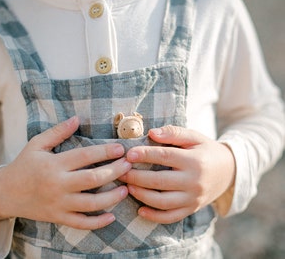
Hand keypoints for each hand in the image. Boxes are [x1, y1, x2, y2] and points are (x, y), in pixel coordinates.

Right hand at [0, 116, 131, 229]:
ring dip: (112, 197)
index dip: (105, 152)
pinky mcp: (58, 217)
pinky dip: (97, 222)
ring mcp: (59, 204)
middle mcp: (58, 185)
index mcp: (54, 164)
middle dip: (114, 171)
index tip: (121, 149)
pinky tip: (111, 216)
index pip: (85, 156)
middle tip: (129, 165)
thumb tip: (77, 118)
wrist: (6, 193)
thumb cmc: (24, 165)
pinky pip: (81, 223)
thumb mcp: (37, 144)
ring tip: (125, 189)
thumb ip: (58, 131)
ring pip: (91, 203)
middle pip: (92, 179)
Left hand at [120, 125, 234, 223]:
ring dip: (142, 195)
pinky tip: (140, 210)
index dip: (145, 154)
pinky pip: (171, 217)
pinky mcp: (192, 209)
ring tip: (127, 187)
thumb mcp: (194, 137)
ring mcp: (193, 198)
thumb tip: (152, 133)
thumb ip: (174, 133)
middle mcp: (194, 182)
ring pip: (163, 202)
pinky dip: (154, 216)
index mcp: (195, 161)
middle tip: (121, 172)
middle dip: (137, 176)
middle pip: (160, 181)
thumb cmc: (206, 150)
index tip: (128, 153)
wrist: (228, 171)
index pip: (165, 156)